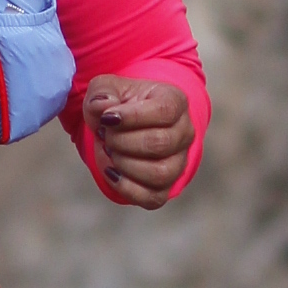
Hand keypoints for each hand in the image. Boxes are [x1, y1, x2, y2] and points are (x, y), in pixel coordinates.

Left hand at [80, 75, 193, 209]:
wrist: (123, 127)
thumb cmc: (118, 104)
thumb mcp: (106, 89)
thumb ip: (102, 93)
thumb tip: (104, 107)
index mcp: (175, 102)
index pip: (164, 111)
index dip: (132, 117)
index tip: (107, 118)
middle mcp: (184, 133)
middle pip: (160, 143)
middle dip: (122, 141)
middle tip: (105, 135)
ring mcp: (177, 163)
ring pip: (159, 173)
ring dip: (125, 164)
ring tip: (110, 151)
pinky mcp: (165, 187)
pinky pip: (153, 198)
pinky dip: (126, 188)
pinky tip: (110, 171)